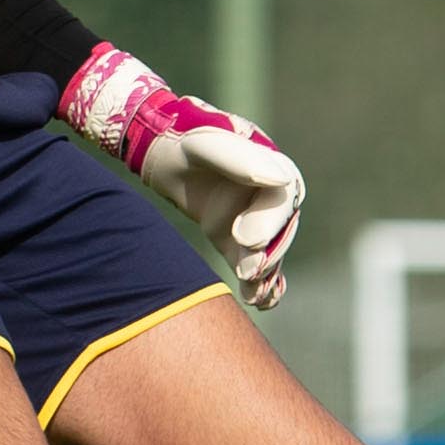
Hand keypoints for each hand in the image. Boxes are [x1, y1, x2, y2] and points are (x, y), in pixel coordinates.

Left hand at [61, 43, 302, 307]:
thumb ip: (241, 160)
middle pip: (280, 230)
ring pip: (269, 250)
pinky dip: (261, 284)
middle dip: (268, 254)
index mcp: (273, 167)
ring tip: (255, 296)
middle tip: (248, 272)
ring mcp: (256, 219)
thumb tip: (282, 179)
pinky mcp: (238, 240)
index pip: (282, 198)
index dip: (270, 221)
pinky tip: (260, 302)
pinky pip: (254, 263)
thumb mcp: (207, 145)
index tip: (246, 239)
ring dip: (266, 274)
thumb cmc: (184, 142)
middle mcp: (270, 196)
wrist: (161, 152)